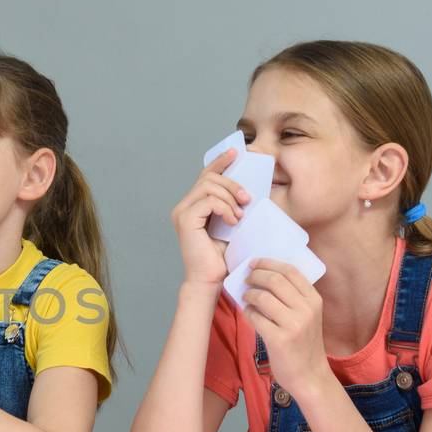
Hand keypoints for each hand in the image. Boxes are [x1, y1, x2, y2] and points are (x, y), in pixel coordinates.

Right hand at [171, 148, 249, 286]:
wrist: (211, 279)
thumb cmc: (221, 257)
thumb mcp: (231, 224)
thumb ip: (232, 206)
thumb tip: (249, 189)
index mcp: (193, 205)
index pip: (205, 175)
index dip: (220, 161)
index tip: (237, 152)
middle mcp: (184, 206)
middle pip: (209, 177)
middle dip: (232, 183)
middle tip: (247, 199)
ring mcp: (182, 212)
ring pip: (209, 186)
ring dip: (230, 197)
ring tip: (240, 215)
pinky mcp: (185, 219)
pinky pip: (209, 200)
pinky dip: (225, 208)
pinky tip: (233, 222)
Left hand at [241, 259, 328, 397]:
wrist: (310, 375)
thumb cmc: (304, 344)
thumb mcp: (307, 316)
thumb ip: (293, 297)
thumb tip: (264, 275)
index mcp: (314, 300)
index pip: (290, 271)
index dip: (269, 263)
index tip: (254, 263)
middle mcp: (306, 309)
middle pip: (275, 280)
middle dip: (255, 275)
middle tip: (246, 279)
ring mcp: (294, 324)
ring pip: (263, 297)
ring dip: (249, 294)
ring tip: (246, 297)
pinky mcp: (279, 339)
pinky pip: (255, 317)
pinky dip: (248, 312)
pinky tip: (249, 314)